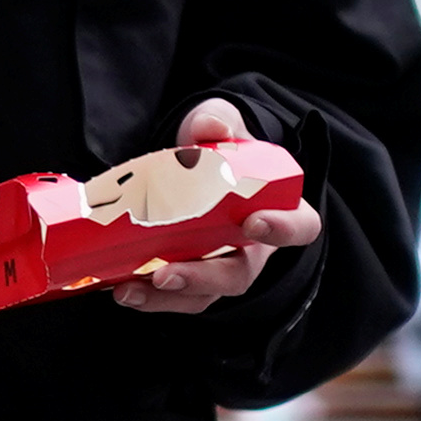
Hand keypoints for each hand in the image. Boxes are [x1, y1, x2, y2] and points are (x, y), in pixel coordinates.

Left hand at [113, 98, 324, 314]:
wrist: (190, 164)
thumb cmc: (218, 149)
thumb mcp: (220, 127)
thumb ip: (218, 123)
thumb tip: (210, 126)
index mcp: (275, 210)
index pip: (299, 227)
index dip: (283, 229)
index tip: (253, 222)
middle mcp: (251, 248)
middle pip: (239, 275)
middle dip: (204, 278)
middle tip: (168, 273)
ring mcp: (218, 267)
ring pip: (202, 295)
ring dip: (166, 297)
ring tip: (130, 290)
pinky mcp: (188, 277)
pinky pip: (173, 297)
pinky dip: (147, 297)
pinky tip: (120, 288)